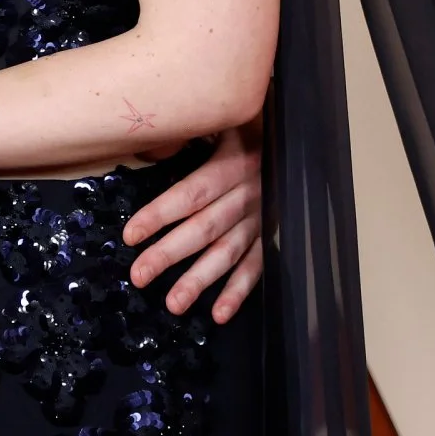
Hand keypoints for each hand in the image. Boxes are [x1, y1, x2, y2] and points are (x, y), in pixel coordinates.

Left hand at [122, 118, 264, 322]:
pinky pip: (258, 266)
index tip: (130, 235)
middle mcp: (248, 194)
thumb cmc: (252, 128)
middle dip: (170, 254)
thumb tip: (149, 145)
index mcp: (232, 163)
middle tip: (139, 276)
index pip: (191, 193)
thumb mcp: (227, 121)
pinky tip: (219, 314)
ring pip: (228, 253)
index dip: (160, 214)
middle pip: (204, 228)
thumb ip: (194, 133)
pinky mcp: (275, 235)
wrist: (303, 139)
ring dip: (200, 280)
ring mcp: (263, 218)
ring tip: (173, 304)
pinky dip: (239, 291)